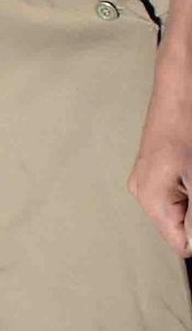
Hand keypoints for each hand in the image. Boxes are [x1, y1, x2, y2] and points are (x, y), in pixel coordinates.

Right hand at [129, 61, 191, 255]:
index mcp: (149, 198)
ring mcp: (148, 177)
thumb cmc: (187, 124)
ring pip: (182, 208)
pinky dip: (191, 186)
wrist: (181, 87)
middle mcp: (142, 190)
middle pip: (181, 225)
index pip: (182, 244)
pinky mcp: (157, 166)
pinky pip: (180, 191)